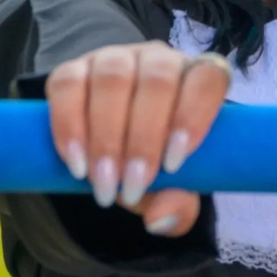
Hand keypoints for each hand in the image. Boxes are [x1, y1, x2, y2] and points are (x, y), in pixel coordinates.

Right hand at [45, 41, 231, 236]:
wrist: (108, 150)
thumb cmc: (153, 160)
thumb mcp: (171, 188)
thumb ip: (178, 204)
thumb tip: (159, 218)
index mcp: (195, 78)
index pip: (208, 76)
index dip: (194, 114)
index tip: (175, 163)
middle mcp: (158, 59)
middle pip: (158, 80)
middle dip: (143, 139)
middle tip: (131, 188)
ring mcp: (114, 58)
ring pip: (113, 78)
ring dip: (106, 136)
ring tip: (102, 184)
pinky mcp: (73, 69)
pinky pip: (68, 84)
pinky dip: (69, 125)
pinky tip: (76, 163)